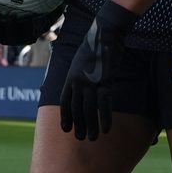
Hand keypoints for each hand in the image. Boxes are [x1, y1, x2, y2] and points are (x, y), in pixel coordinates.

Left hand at [57, 1, 137, 142]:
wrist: (107, 34)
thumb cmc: (95, 46)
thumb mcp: (81, 61)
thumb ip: (78, 74)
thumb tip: (78, 85)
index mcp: (70, 77)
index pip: (65, 102)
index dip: (65, 117)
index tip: (66, 129)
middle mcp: (78, 81)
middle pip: (76, 109)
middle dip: (78, 125)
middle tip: (80, 138)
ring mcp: (91, 82)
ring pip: (89, 110)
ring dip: (90, 126)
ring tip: (92, 138)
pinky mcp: (104, 81)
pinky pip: (104, 104)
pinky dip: (105, 118)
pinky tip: (106, 129)